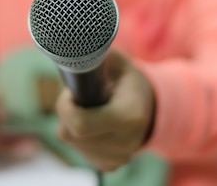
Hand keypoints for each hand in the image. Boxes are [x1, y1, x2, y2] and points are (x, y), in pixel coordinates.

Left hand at [56, 51, 155, 171]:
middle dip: (67, 112)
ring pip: (70, 141)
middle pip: (69, 133)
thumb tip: (70, 52)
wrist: (150, 107)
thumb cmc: (127, 80)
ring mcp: (118, 158)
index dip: (66, 106)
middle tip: (80, 97)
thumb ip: (94, 58)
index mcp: (129, 117)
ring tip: (90, 110)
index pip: (79, 124)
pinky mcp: (109, 165)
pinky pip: (77, 149)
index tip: (72, 92)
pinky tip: (93, 124)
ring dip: (71, 123)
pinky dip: (78, 135)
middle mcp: (125, 143)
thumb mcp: (115, 62)